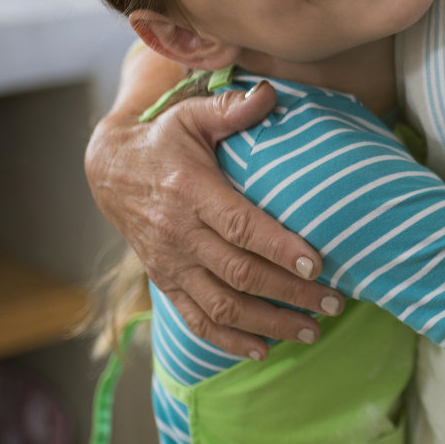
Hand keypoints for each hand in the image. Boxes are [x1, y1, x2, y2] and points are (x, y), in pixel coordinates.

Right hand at [85, 81, 337, 357]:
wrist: (108, 172)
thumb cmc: (164, 141)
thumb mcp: (190, 116)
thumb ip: (231, 109)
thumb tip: (270, 93)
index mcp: (190, 191)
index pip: (240, 226)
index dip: (279, 248)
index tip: (318, 265)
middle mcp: (178, 234)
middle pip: (240, 273)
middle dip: (291, 292)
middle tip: (336, 302)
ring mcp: (170, 263)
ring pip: (222, 305)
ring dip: (269, 323)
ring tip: (312, 331)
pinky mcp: (165, 282)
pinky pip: (196, 320)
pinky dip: (229, 340)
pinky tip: (264, 350)